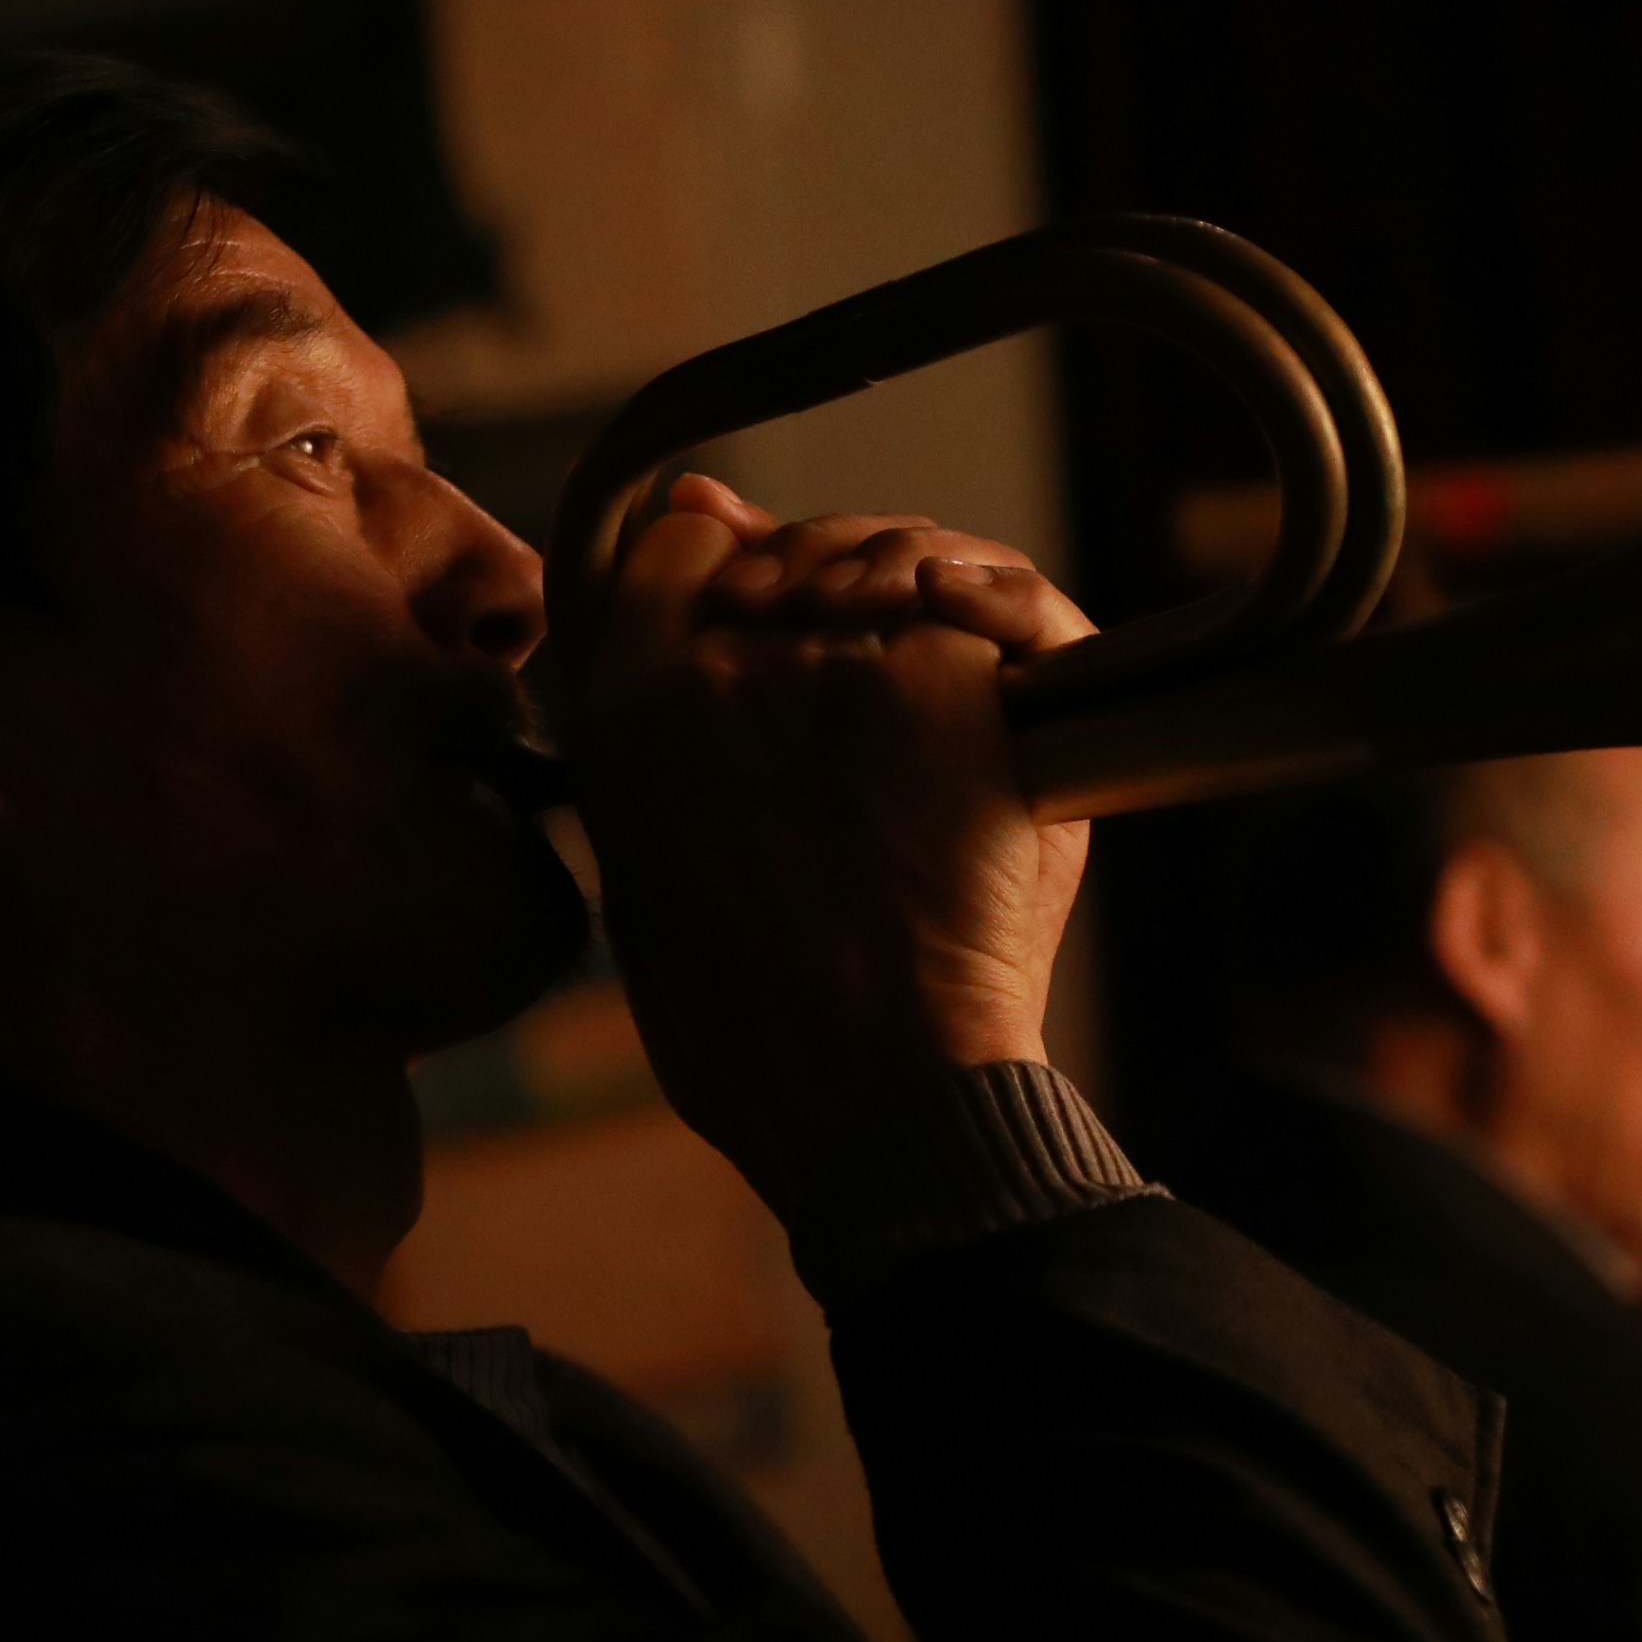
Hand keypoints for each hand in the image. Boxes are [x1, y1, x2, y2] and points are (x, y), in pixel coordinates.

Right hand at [558, 477, 1093, 1215]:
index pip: (679, 551)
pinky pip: (1003, 604)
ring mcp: (837, 657)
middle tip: (877, 665)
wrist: (874, 1090)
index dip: (736, 568)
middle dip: (843, 586)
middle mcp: (719, 658)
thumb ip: (657, 758)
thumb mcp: (648, 889)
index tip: (772, 616)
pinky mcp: (949, 673)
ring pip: (905, 562)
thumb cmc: (763, 1033)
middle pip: (802, 550)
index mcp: (622, 709)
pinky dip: (1019, 624)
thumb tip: (674, 666)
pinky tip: (1011, 674)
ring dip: (931, 594)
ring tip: (940, 684)